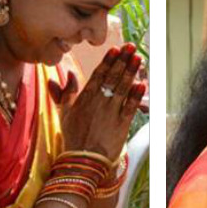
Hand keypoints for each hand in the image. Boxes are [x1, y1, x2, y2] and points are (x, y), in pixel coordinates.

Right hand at [59, 44, 145, 158]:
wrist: (82, 161)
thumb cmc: (74, 137)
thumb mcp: (64, 113)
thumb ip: (66, 92)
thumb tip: (67, 74)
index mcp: (85, 98)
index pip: (98, 74)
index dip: (108, 60)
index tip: (116, 48)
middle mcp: (99, 102)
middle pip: (113, 77)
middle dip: (122, 61)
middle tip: (131, 47)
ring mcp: (111, 112)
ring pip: (122, 88)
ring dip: (131, 72)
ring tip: (138, 58)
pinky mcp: (122, 124)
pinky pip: (130, 106)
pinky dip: (136, 95)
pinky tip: (142, 83)